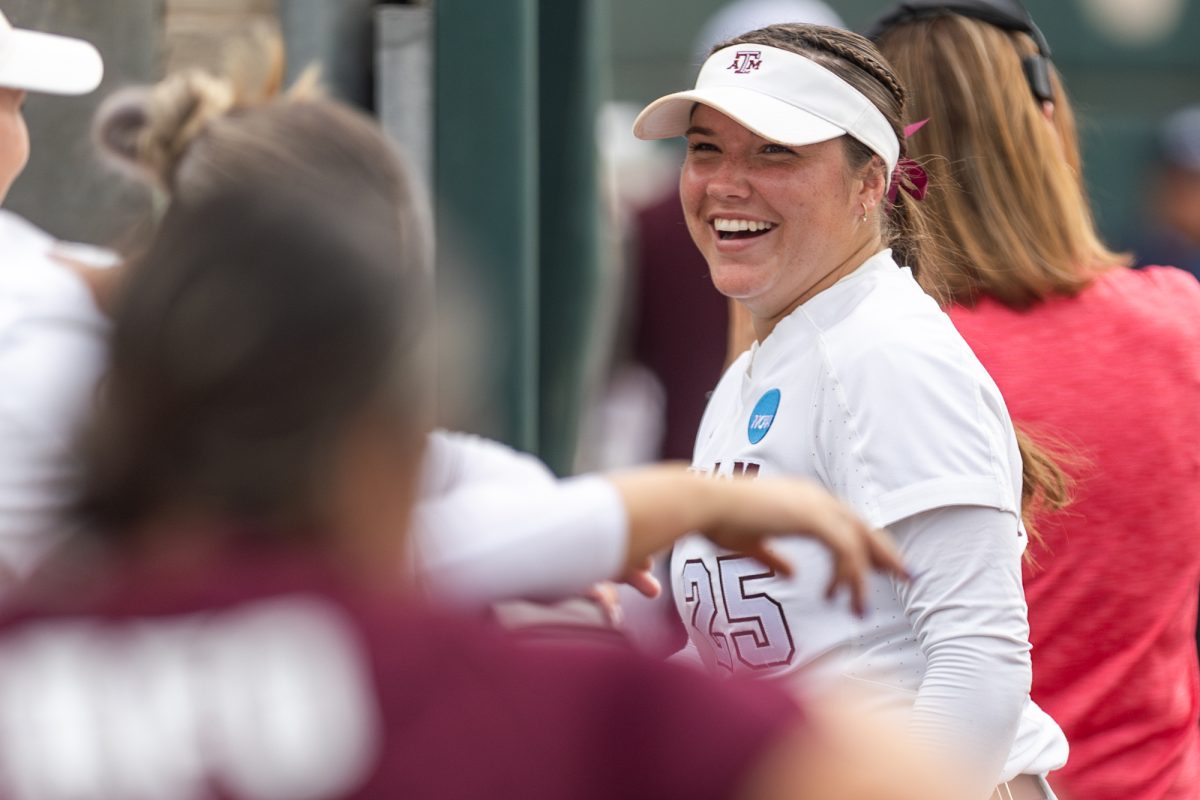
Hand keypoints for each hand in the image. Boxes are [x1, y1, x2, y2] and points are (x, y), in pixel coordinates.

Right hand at [609, 465, 906, 614]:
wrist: (702, 505)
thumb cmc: (716, 521)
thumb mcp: (750, 544)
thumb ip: (774, 559)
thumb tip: (793, 575)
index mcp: (800, 498)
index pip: (842, 522)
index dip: (862, 545)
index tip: (876, 570)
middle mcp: (812, 496)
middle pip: (862, 526)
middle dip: (884, 553)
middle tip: (906, 576)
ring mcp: (814, 504)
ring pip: (858, 540)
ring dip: (863, 576)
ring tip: (861, 608)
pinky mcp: (812, 517)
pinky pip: (845, 549)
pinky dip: (848, 574)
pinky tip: (839, 596)